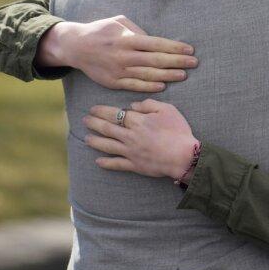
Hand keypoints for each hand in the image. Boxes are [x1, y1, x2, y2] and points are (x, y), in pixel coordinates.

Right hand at [37, 16, 197, 92]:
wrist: (76, 47)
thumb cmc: (101, 31)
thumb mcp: (119, 22)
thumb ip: (138, 30)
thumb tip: (155, 40)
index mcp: (127, 39)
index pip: (156, 44)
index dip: (174, 48)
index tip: (189, 49)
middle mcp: (124, 55)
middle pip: (156, 61)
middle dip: (177, 62)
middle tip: (194, 63)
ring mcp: (119, 70)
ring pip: (148, 75)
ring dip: (168, 75)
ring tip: (183, 75)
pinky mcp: (114, 82)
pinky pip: (135, 86)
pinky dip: (149, 86)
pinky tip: (163, 85)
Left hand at [84, 99, 198, 180]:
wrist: (184, 156)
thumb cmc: (178, 131)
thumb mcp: (168, 109)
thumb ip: (149, 104)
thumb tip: (132, 105)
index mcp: (138, 121)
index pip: (115, 114)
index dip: (102, 111)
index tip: (93, 109)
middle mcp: (130, 136)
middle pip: (107, 128)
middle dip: (94, 123)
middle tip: (85, 120)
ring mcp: (131, 152)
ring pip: (108, 146)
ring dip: (95, 141)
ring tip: (86, 138)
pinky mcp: (135, 165)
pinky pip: (117, 164)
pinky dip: (106, 163)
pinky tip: (98, 161)